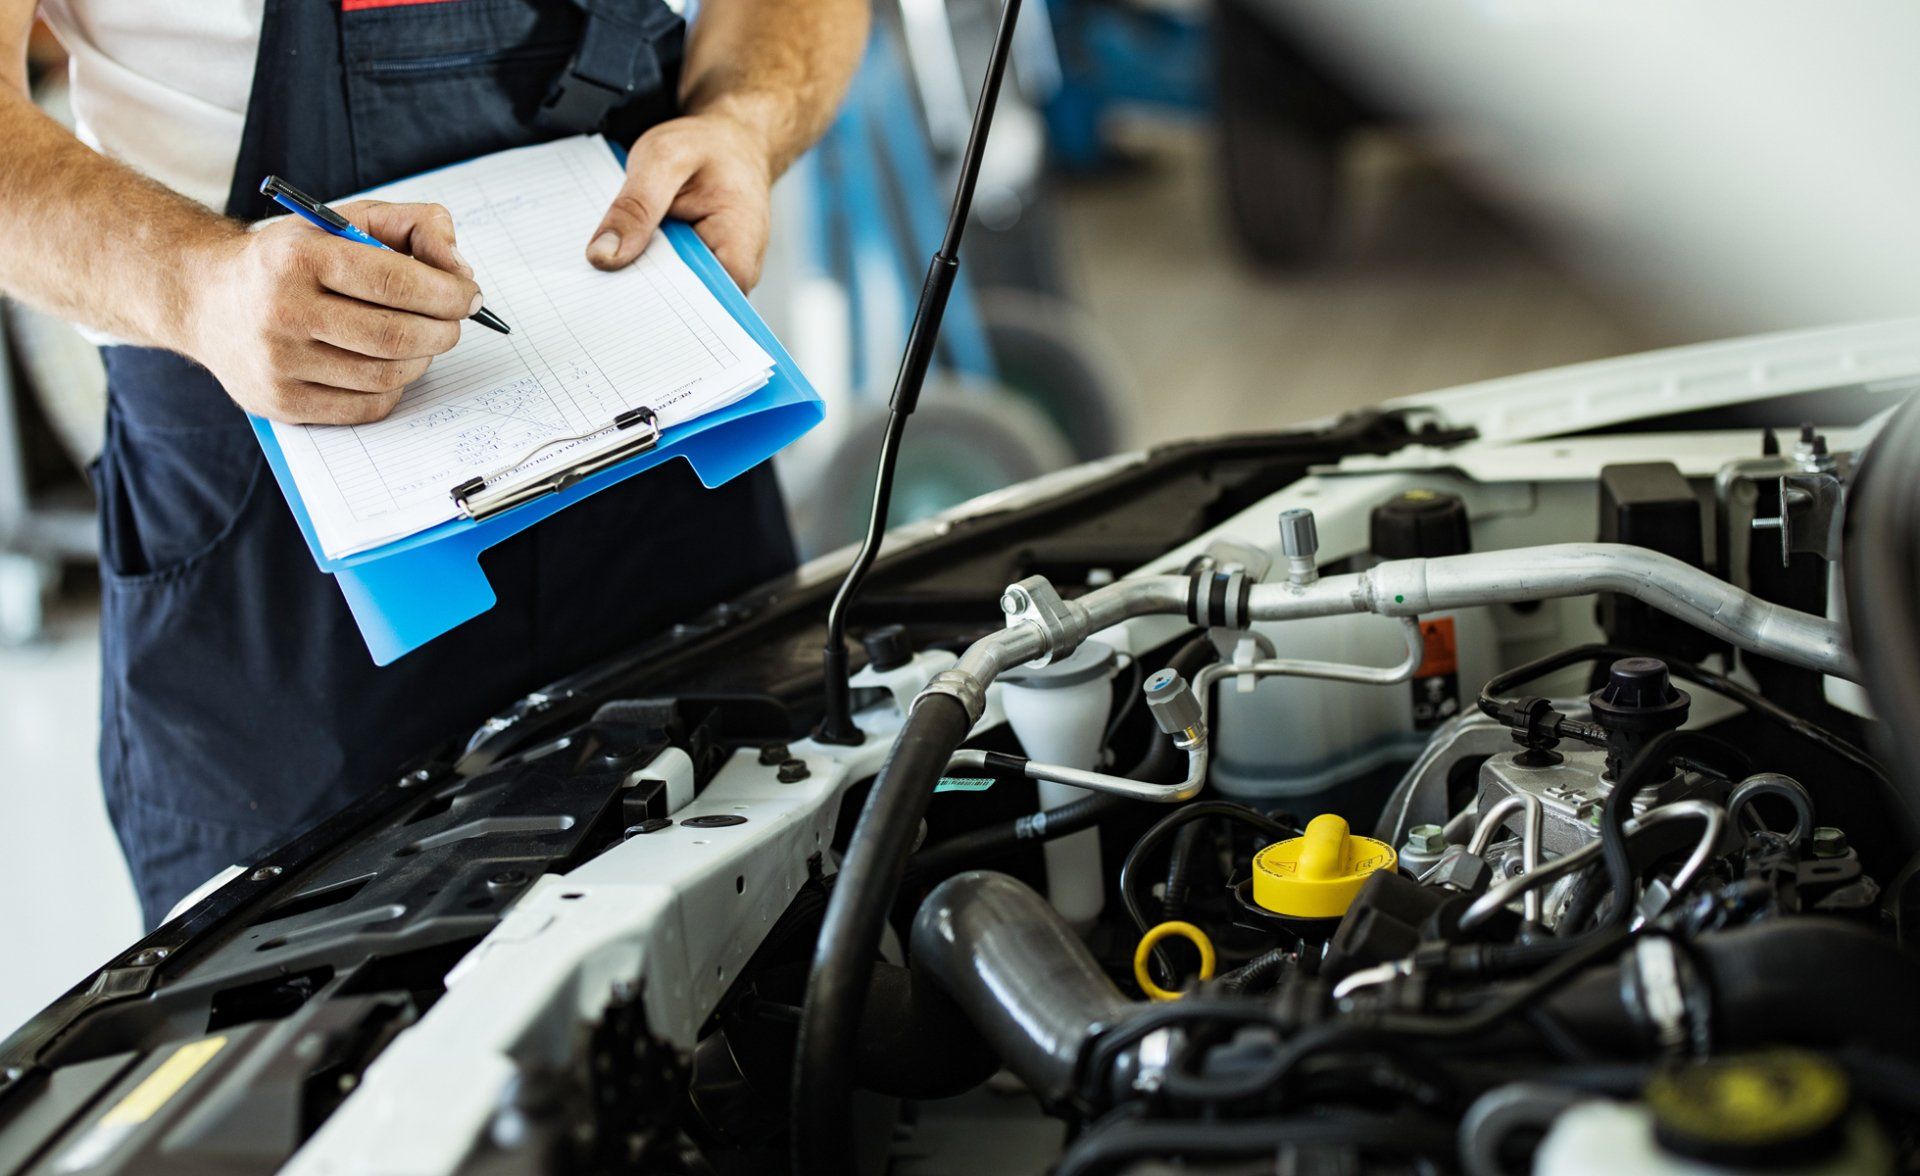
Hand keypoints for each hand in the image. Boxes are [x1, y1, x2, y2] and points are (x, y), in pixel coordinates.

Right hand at [185, 201, 481, 424]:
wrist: (206, 298)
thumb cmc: (290, 258)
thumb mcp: (344, 221)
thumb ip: (413, 225)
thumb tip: (460, 271)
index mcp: (297, 257)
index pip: (396, 281)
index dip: (448, 292)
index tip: (469, 296)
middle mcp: (282, 311)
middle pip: (397, 334)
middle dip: (443, 329)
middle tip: (452, 322)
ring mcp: (279, 363)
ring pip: (387, 375)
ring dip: (422, 358)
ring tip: (421, 339)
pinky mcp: (282, 403)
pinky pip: (367, 407)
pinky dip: (394, 387)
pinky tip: (389, 364)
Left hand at [587, 111, 774, 290]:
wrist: (728, 140)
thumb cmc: (706, 147)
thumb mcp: (664, 159)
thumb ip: (635, 208)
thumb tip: (603, 256)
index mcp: (740, 246)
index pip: (704, 305)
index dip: (660, 307)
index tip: (619, 297)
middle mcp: (735, 269)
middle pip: (686, 306)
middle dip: (644, 294)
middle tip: (602, 277)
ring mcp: (717, 272)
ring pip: (673, 295)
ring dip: (642, 279)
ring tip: (614, 260)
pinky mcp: (699, 269)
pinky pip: (669, 280)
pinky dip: (645, 268)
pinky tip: (627, 253)